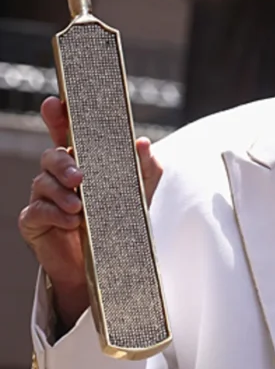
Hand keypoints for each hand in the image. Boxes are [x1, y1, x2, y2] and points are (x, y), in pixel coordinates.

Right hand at [18, 96, 162, 329]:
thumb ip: (146, 167)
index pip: (66, 133)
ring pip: (42, 182)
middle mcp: (59, 175)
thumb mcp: (141, 193)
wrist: (108, 266)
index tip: (55, 102)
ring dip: (61, 192)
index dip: (58, 116)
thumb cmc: (121, 222)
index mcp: (82, 161)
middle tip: (80, 177)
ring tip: (81, 206)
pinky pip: (37, 211)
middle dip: (63, 161)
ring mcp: (44, 198)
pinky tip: (72, 220)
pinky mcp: (35, 222)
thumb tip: (142, 143)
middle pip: (51, 155)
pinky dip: (55, 213)